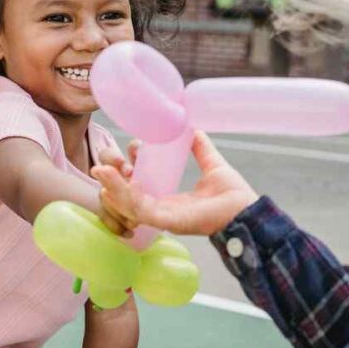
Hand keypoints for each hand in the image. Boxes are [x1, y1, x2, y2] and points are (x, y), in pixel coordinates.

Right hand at [93, 131, 259, 236]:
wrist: (247, 209)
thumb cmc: (232, 194)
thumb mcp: (212, 165)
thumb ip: (201, 148)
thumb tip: (194, 126)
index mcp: (167, 195)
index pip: (137, 182)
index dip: (130, 164)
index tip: (136, 148)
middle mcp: (160, 206)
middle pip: (124, 195)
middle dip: (113, 177)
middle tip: (114, 162)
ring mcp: (161, 215)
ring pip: (125, 202)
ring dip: (111, 186)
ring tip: (101, 171)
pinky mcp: (166, 221)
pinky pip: (138, 210)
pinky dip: (123, 196)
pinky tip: (113, 183)